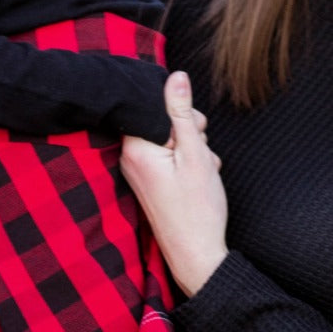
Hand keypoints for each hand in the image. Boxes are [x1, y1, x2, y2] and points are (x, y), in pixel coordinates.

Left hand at [122, 72, 228, 295]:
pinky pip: (170, 157)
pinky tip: (199, 179)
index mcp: (135, 148)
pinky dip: (189, 162)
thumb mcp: (195, 153)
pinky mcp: (150, 180)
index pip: (152, 106)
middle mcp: (130, 158)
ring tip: (202, 171)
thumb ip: (183, 113)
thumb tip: (175, 76)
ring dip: (194, 148)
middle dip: (190, 131)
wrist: (196, 254)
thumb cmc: (198, 209)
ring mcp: (139, 171)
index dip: (180, 111)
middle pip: (162, 121)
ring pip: (171, 139)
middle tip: (201, 155)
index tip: (196, 130)